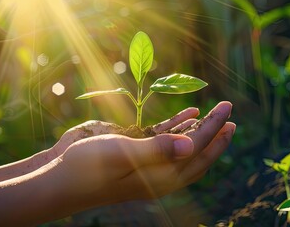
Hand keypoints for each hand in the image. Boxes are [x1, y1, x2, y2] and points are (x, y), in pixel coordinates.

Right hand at [54, 101, 234, 208]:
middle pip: (198, 153)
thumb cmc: (88, 168)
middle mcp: (160, 173)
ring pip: (184, 148)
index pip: (197, 150)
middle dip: (216, 134)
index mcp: (162, 177)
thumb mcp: (122, 155)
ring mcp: (149, 165)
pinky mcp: (136, 155)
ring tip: (215, 117)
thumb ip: (158, 150)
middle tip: (230, 115)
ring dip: (200, 131)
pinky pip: (165, 141)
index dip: (215, 129)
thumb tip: (192, 145)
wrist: (59, 180)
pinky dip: (178, 128)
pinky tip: (188, 115)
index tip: (227, 110)